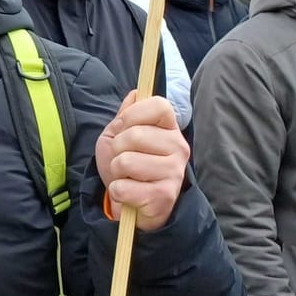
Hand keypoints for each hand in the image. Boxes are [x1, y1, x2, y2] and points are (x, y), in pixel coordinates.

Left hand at [96, 93, 189, 230]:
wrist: (131, 203)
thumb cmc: (126, 167)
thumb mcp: (119, 135)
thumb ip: (127, 114)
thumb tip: (136, 93)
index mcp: (169, 128)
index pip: (158, 105)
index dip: (133, 114)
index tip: (124, 127)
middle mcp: (178, 147)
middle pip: (135, 134)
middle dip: (117, 149)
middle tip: (124, 160)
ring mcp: (174, 172)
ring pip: (126, 161)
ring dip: (117, 172)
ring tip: (128, 177)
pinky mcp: (164, 196)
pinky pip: (124, 187)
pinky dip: (118, 191)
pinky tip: (130, 194)